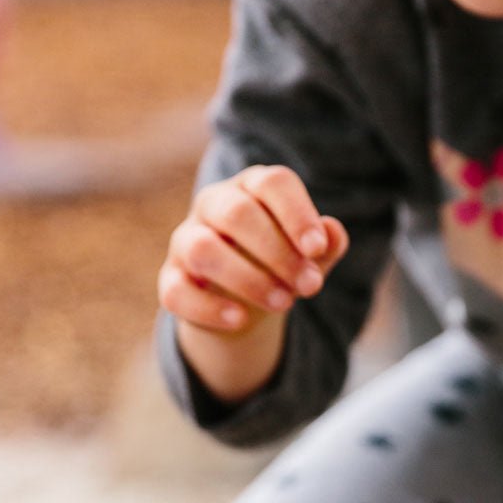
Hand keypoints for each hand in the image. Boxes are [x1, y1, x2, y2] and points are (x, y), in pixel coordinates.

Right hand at [159, 165, 348, 334]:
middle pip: (237, 213)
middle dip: (278, 252)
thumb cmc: (282, 263)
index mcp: (252, 188)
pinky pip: (177, 291)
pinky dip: (209, 308)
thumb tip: (332, 233)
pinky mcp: (170, 280)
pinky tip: (240, 319)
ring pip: (204, 249)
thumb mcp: (309, 256)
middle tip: (311, 286)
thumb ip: (326, 244)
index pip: (272, 183)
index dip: (297, 214)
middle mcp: (214, 205)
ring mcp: (186, 241)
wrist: (245, 302)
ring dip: (248, 279)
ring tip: (284, 303)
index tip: (317, 249)